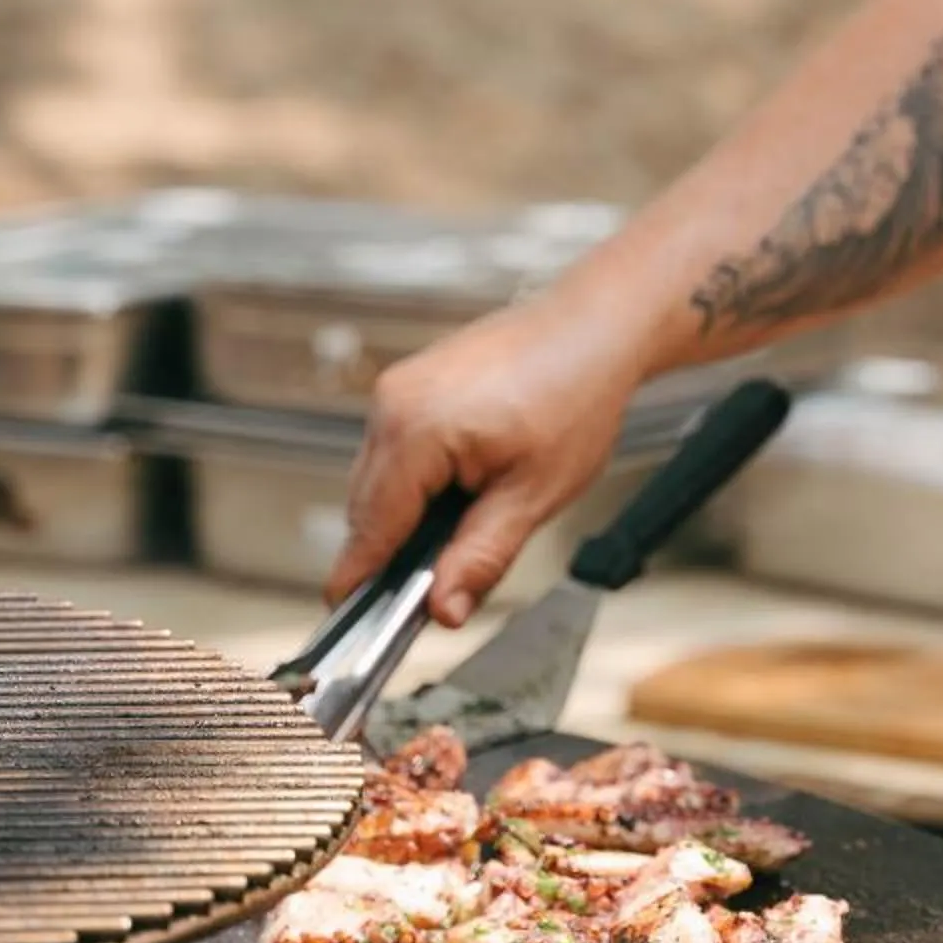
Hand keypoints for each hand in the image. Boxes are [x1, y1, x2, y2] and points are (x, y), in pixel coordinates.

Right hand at [329, 287, 638, 625]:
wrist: (594, 327)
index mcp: (416, 429)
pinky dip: (417, 480)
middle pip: (366, 506)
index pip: (370, 526)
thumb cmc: (576, 394)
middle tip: (435, 586)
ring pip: (379, 479)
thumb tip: (442, 610)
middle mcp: (393, 402)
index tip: (348, 615)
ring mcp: (398, 387)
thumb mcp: (535, 493)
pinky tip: (464, 487)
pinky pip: (394, 449)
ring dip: (408, 512)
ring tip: (467, 523)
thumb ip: (481, 556)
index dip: (361, 578)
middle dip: (395, 549)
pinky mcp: (409, 383)